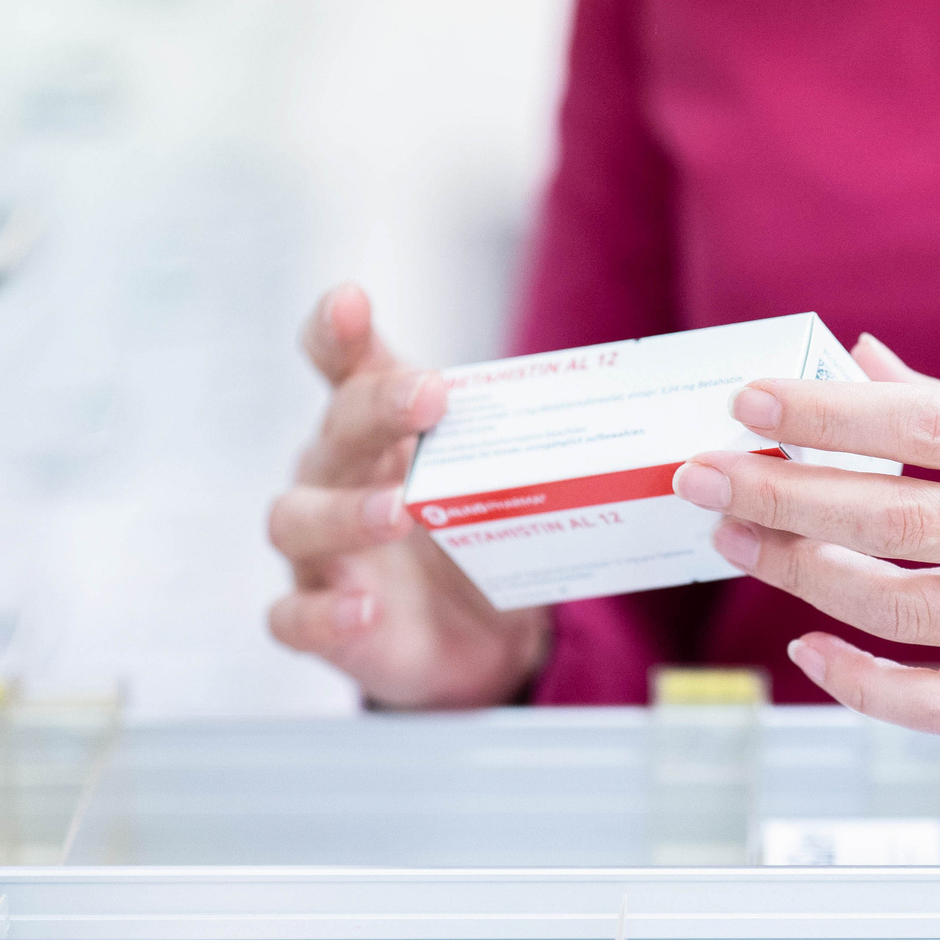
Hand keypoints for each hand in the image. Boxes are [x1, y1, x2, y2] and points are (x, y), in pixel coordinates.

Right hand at [265, 285, 549, 706]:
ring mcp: (319, 551)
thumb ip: (542, 440)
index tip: (352, 301)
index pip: (343, 366)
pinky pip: (295, 617)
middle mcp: (334, 477)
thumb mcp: (510, 477)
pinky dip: (323, 615)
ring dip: (345, 513)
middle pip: (334, 431)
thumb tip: (644, 415)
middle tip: (429, 399)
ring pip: (296, 520)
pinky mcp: (321, 621)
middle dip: (376, 410)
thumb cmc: (480, 531)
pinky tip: (363, 611)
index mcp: (378, 429)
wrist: (484, 637)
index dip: (337, 331)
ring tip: (398, 513)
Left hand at [669, 336, 939, 733]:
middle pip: (898, 514)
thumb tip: (858, 361)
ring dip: (807, 574)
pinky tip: (814, 651)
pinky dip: (868, 685)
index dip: (830, 414)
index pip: (931, 423)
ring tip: (742, 541)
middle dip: (784, 494)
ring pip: (907, 607)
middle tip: (702, 477)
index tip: (750, 402)